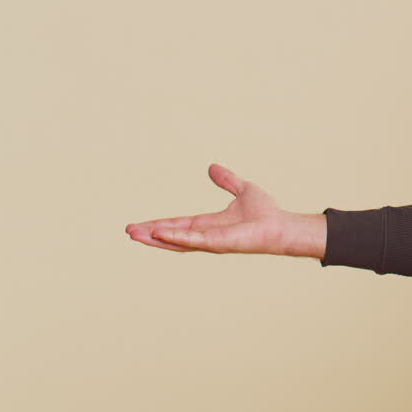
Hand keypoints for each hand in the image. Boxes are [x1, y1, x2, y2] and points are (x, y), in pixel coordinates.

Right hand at [124, 163, 324, 257]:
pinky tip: (160, 234)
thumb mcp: (242, 190)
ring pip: (178, 242)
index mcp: (208, 224)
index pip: (178, 224)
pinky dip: (176, 238)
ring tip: (136, 235)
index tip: (140, 225)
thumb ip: (227, 181)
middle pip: (172, 235)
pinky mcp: (219, 244)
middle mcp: (206, 236)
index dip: (159, 224)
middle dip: (151, 235)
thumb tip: (212, 167)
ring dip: (157, 238)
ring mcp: (211, 242)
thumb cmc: (266, 213)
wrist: (282, 225)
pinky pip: (194, 241)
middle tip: (129, 232)